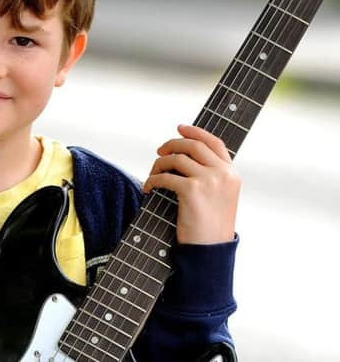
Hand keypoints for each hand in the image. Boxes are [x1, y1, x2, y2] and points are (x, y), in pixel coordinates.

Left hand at [142, 125, 239, 243]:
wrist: (210, 251)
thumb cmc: (210, 228)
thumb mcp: (220, 198)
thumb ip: (211, 176)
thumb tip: (184, 158)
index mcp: (232, 174)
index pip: (214, 142)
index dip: (195, 132)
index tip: (179, 128)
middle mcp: (223, 174)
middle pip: (193, 145)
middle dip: (172, 145)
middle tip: (160, 152)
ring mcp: (209, 181)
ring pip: (176, 159)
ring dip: (159, 164)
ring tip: (153, 174)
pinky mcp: (192, 191)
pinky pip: (165, 177)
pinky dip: (152, 180)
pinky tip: (148, 188)